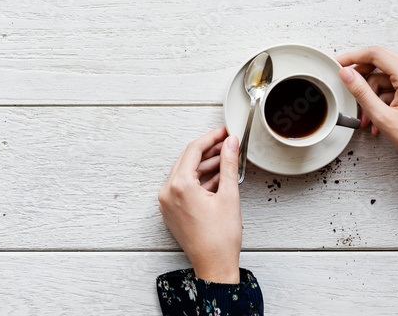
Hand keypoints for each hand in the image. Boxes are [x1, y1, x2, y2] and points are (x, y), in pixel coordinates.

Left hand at [158, 126, 241, 282]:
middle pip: (187, 160)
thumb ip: (228, 165)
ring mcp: (167, 202)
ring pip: (185, 173)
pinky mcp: (171, 210)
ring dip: (204, 165)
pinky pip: (183, 187)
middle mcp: (168, 192)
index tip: (224, 131)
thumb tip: (230, 143)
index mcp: (179, 186)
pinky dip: (198, 180)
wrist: (214, 266)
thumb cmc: (221, 239)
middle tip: (226, 142)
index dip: (211, 138)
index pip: (193, 150)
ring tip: (225, 158)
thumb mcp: (229, 196)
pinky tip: (217, 176)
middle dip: (208, 150)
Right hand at [337, 46, 397, 171]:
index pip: (376, 54)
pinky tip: (377, 114)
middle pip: (381, 61)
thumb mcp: (382, 117)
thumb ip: (361, 92)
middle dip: (362, 75)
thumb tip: (346, 73)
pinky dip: (382, 96)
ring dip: (372, 91)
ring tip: (366, 114)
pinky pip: (394, 82)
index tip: (339, 63)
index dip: (354, 57)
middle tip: (348, 85)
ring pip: (385, 74)